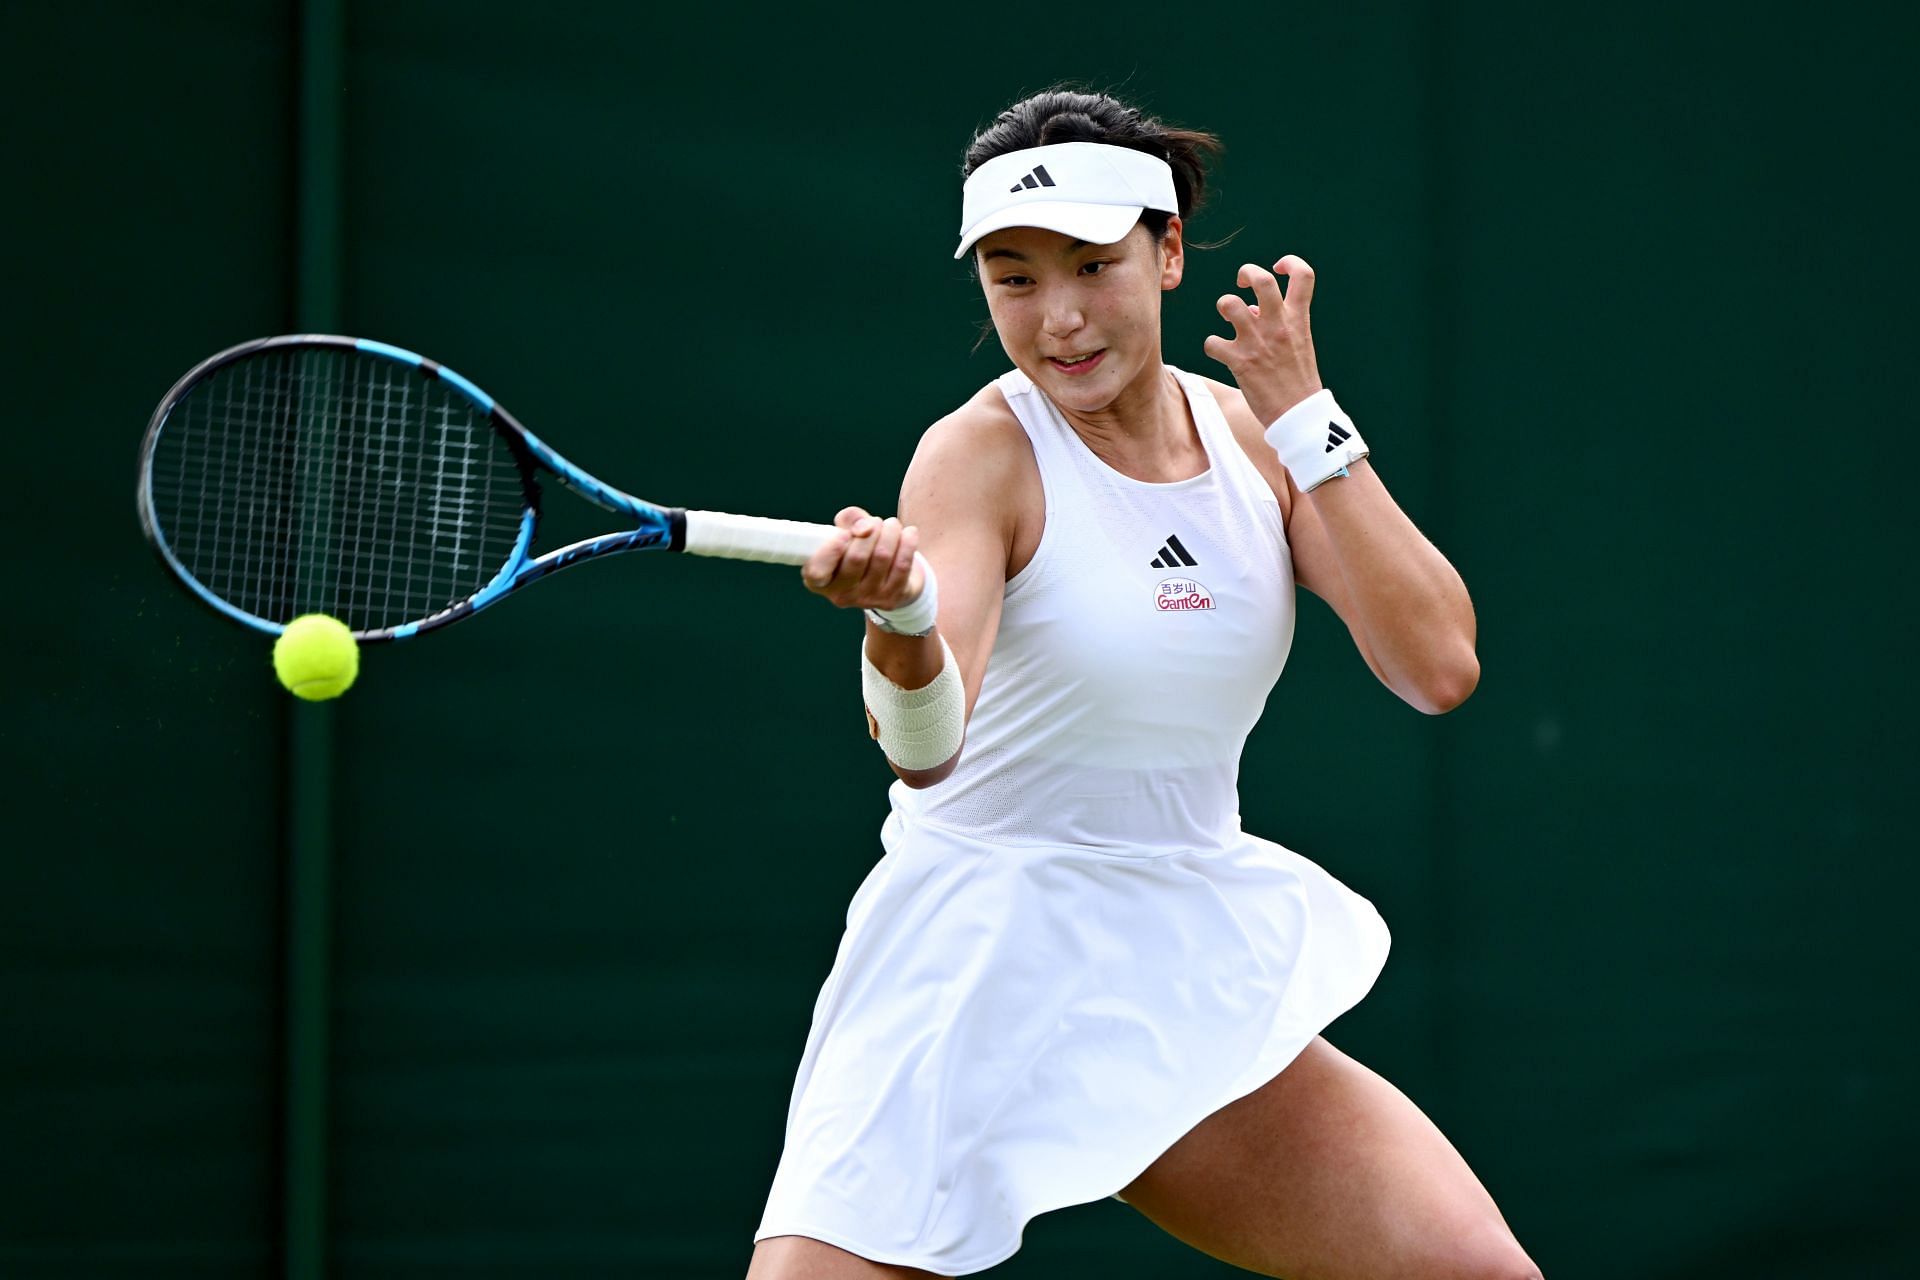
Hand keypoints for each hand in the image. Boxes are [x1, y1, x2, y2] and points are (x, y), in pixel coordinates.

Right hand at [801, 506, 924, 610]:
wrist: (886, 577)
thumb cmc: (858, 549)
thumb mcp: (846, 531)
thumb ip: (849, 520)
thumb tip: (865, 527)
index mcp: (820, 580)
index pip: (817, 572)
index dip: (830, 551)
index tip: (844, 534)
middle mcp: (840, 595)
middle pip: (856, 558)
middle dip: (870, 530)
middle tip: (876, 522)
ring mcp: (866, 600)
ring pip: (882, 557)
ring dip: (890, 532)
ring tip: (892, 524)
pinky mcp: (890, 599)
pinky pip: (902, 566)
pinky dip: (907, 544)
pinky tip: (909, 533)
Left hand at [1201, 255, 1323, 424]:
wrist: (1299, 414)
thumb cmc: (1297, 379)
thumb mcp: (1298, 343)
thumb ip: (1277, 322)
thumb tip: (1250, 309)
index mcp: (1298, 319)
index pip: (1303, 275)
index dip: (1290, 262)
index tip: (1278, 267)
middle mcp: (1278, 326)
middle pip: (1261, 280)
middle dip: (1247, 272)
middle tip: (1241, 282)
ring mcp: (1258, 343)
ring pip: (1229, 304)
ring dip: (1224, 306)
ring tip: (1228, 319)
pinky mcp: (1240, 363)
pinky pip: (1212, 342)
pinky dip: (1212, 345)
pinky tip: (1221, 352)